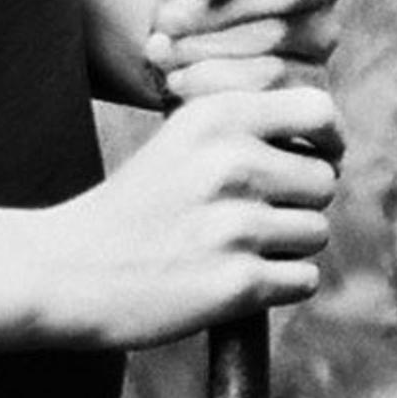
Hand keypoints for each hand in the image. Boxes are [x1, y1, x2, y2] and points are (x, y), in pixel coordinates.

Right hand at [25, 84, 340, 349]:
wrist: (66, 271)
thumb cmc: (134, 207)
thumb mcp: (181, 141)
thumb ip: (248, 131)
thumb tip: (330, 145)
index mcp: (218, 118)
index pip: (319, 112)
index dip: (329, 140)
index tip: (319, 158)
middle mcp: (232, 163)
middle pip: (324, 181)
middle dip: (299, 203)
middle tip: (250, 218)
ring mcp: (236, 225)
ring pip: (316, 233)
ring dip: (287, 247)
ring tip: (231, 249)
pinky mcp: (238, 284)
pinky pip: (304, 279)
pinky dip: (279, 285)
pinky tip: (235, 280)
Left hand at [146, 0, 341, 102]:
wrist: (184, 53)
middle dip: (220, 8)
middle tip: (168, 21)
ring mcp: (323, 33)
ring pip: (273, 39)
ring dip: (206, 47)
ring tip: (163, 50)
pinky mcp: (313, 81)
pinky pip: (268, 84)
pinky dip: (214, 83)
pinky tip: (180, 78)